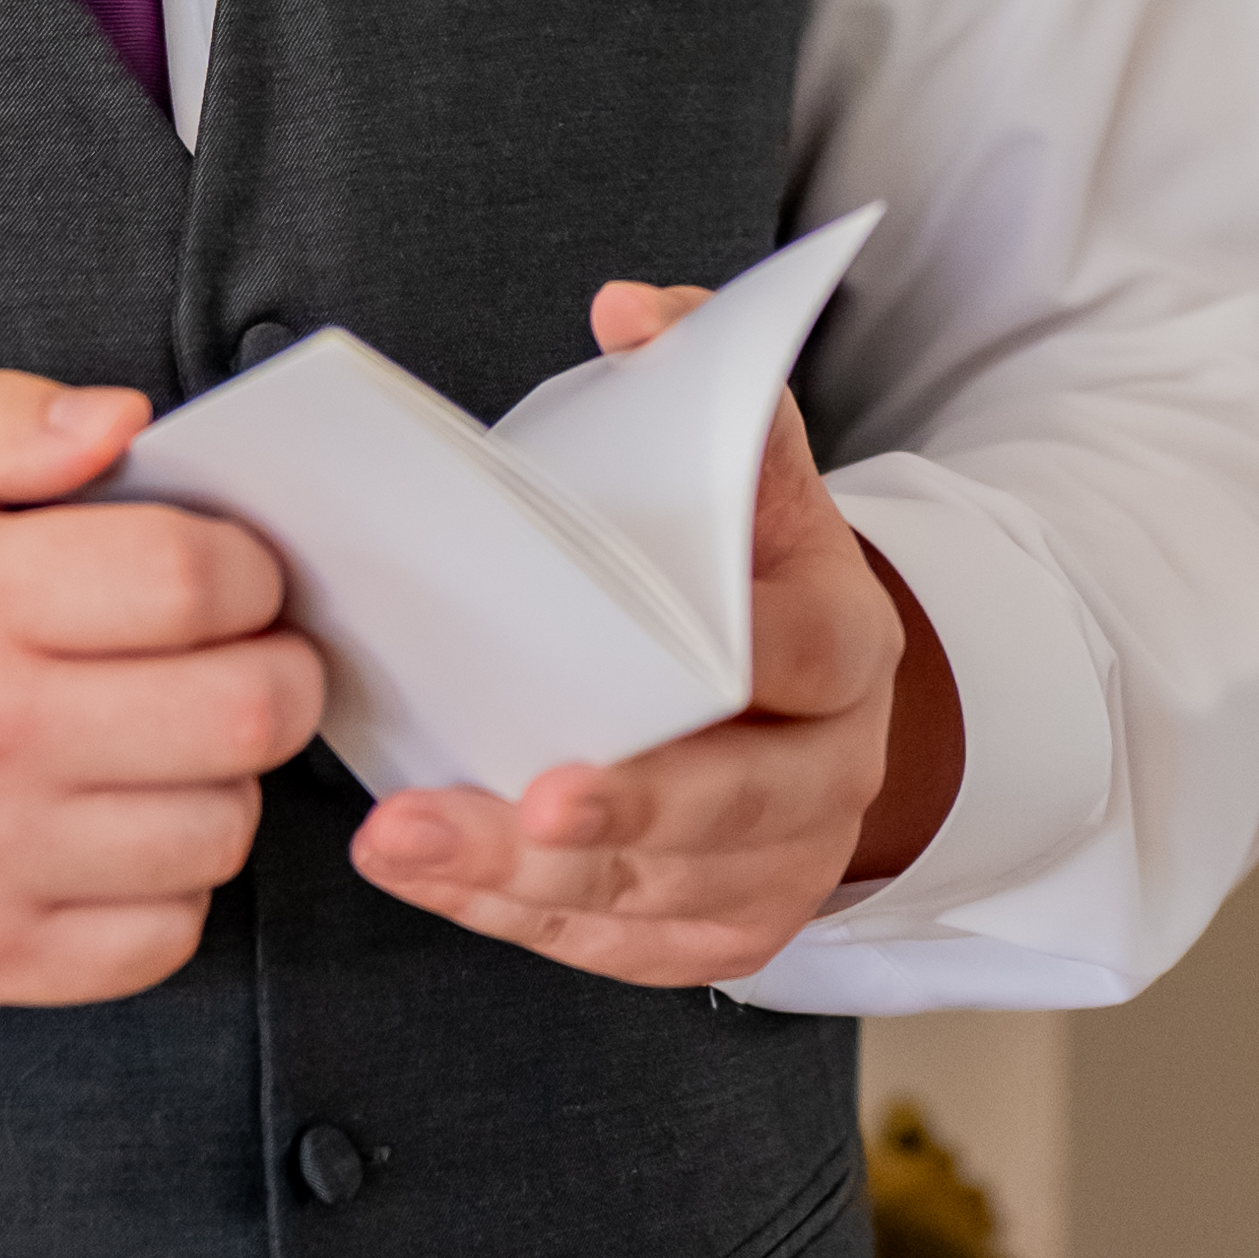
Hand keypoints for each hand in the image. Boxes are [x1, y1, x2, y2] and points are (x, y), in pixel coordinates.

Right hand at [0, 368, 329, 1009]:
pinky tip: (119, 827)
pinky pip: (167, 936)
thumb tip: (123, 420)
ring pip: (219, 829)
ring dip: (221, 780)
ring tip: (166, 741)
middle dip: (276, 671)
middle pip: (243, 713)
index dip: (248, 568)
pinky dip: (169, 884)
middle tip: (241, 655)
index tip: (230, 572)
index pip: (193, 580)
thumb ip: (1, 421)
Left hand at [346, 280, 962, 983]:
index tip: (647, 667)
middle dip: (628, 810)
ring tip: (411, 842)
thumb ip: (698, 367)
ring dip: (533, 878)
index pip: (808, 654)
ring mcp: (788, 860)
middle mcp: (835, 763)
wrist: (809, 689)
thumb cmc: (742, 567)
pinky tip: (438, 882)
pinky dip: (526, 922)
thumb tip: (630, 309)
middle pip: (739, 804)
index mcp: (847, 634)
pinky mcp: (731, 930)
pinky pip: (627, 948)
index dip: (742, 668)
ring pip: (667, 891)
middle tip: (527, 804)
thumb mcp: (747, 459)